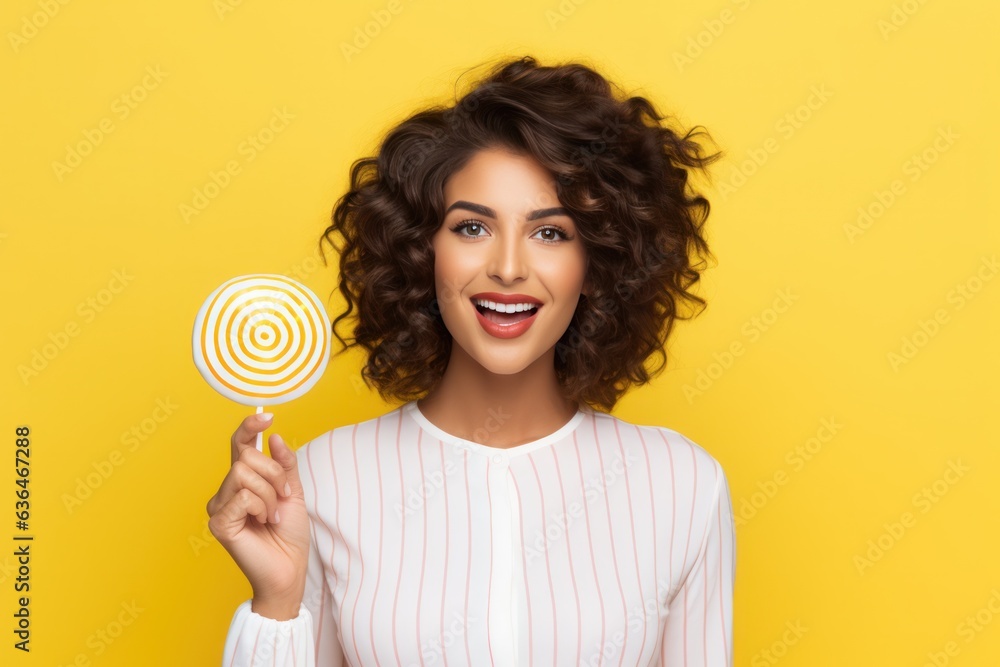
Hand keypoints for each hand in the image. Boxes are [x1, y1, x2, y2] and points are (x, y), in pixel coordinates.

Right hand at [206, 413, 310, 619]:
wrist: (289, 568)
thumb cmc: (288, 533)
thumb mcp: (292, 491)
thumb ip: (284, 464)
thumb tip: (274, 437)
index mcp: (243, 480)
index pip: (240, 445)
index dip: (250, 427)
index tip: (267, 417)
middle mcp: (227, 490)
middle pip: (246, 457)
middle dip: (274, 474)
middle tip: (283, 497)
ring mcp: (219, 506)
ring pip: (244, 474)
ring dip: (269, 494)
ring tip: (272, 515)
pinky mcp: (219, 522)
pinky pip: (242, 496)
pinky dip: (261, 507)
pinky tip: (263, 523)